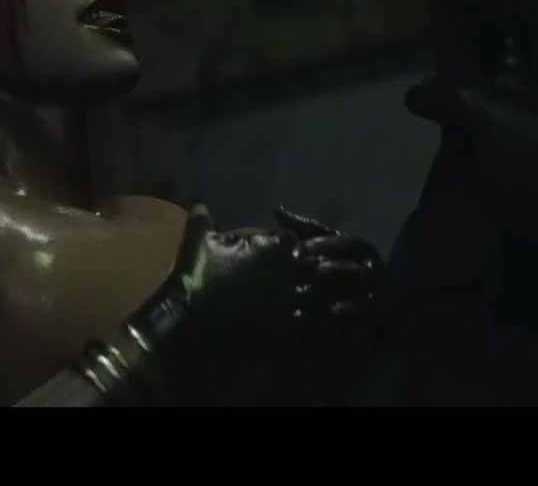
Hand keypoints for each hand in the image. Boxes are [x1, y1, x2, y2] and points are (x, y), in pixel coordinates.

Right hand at [115, 204, 378, 403]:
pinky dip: (329, 326)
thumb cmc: (195, 282)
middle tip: (342, 282)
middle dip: (336, 273)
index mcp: (275, 245)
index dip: (317, 251)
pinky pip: (322, 324)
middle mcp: (290, 268)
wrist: (192, 323)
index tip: (317, 259)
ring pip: (330, 295)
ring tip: (346, 306)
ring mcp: (295, 297)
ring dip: (340, 299)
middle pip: (327, 267)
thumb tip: (199, 207)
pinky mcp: (294, 325)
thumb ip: (202, 224)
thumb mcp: (196, 246)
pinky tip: (331, 330)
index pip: (309, 242)